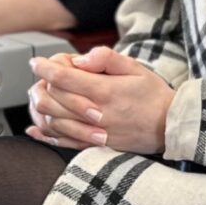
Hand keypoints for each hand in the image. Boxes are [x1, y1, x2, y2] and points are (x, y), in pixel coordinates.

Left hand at [24, 46, 171, 154]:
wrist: (170, 126)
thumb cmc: (153, 95)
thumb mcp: (135, 67)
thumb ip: (106, 58)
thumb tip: (80, 60)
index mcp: (106, 91)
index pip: (65, 79)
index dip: (45, 68)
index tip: (36, 62)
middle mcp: (97, 114)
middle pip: (53, 100)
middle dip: (40, 85)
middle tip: (41, 78)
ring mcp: (95, 133)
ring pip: (53, 122)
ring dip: (40, 108)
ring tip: (40, 95)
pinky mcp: (95, 146)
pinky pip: (63, 143)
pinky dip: (45, 135)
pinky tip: (35, 127)